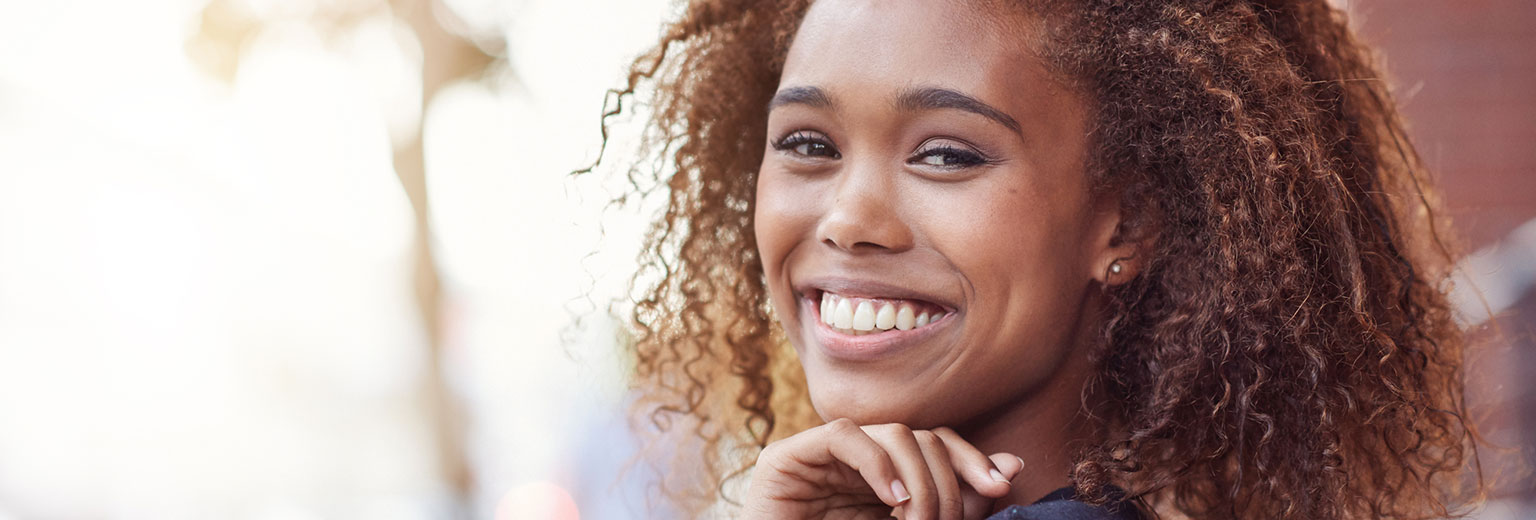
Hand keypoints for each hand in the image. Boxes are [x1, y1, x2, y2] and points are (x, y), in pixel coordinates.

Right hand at [741, 418, 1023, 519]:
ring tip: (915, 519)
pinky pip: (842, 437)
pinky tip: (891, 499)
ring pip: (890, 433)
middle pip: (921, 436)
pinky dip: (875, 463)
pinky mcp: (786, 459)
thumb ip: (953, 506)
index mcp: (882, 478)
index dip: (971, 460)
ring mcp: (819, 457)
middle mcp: (854, 460)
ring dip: (918, 477)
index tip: (1001, 486)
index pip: (938, 445)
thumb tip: (1012, 468)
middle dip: (946, 479)